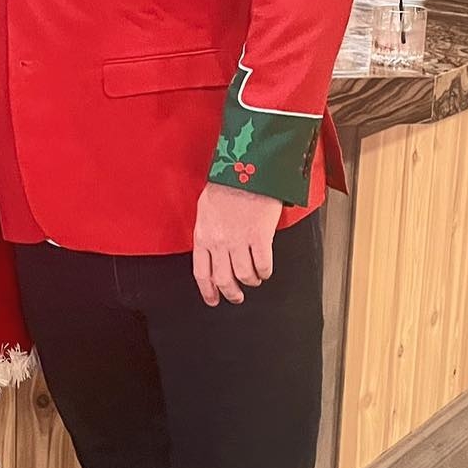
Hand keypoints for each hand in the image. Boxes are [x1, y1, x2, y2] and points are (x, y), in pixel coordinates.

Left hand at [192, 182, 282, 306]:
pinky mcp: (259, 237)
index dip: (208, 290)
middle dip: (231, 293)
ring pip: (244, 276)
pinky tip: (266, 270)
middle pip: (223, 280)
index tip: (213, 299)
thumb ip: (207, 230)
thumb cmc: (227, 183)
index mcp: (203, 235)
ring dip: (251, 282)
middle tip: (236, 297)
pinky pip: (263, 265)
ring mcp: (239, 241)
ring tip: (255, 279)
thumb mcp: (206, 207)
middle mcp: (219, 242)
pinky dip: (265, 272)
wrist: (247, 168)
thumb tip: (210, 247)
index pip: (202, 272)